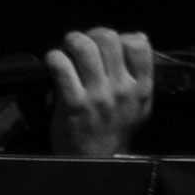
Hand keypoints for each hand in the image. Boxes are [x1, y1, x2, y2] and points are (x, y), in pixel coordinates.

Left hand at [47, 27, 157, 157]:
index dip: (122, 36)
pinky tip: (54, 61)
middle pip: (109, 40)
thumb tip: (139, 36)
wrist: (94, 161)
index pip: (139, 45)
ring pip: (85, 48)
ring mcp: (97, 96)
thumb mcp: (139, 105)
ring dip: (72, 41)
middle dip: (93, 34)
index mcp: (141, 88)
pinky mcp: (73, 104)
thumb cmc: (115, 131)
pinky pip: (62, 67)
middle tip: (84, 41)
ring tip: (67, 47)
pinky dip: (54, 58)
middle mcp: (121, 90)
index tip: (111, 43)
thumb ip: (141, 73)